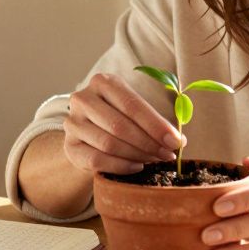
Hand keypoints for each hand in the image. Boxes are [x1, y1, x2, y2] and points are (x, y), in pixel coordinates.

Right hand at [64, 72, 184, 174]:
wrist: (88, 134)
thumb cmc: (118, 118)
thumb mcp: (134, 111)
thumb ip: (154, 122)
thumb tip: (179, 141)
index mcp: (103, 82)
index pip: (132, 105)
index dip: (156, 125)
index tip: (175, 141)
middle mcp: (83, 99)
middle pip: (120, 125)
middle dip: (149, 143)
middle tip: (167, 155)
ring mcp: (73, 123)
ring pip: (109, 144)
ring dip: (137, 155)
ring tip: (154, 160)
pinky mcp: (69, 147)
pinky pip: (97, 160)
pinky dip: (121, 166)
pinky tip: (136, 167)